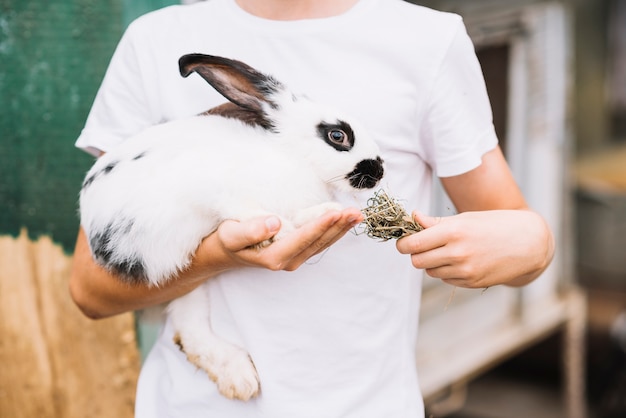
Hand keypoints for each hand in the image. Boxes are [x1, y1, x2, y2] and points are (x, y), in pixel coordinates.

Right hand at [203, 207, 363, 272]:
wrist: (224, 252)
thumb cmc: (227, 240)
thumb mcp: (231, 234)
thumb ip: (250, 230)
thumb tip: (274, 223)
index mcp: (274, 257)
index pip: (303, 239)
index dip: (321, 225)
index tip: (336, 212)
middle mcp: (288, 261)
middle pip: (319, 243)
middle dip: (338, 227)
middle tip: (356, 212)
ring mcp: (295, 257)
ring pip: (323, 243)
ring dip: (341, 229)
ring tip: (357, 215)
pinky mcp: (298, 250)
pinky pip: (320, 241)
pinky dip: (334, 230)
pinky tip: (345, 220)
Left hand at [395, 210, 553, 287]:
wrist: (528, 243)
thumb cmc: (495, 224)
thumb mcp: (465, 218)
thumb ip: (436, 223)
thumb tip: (413, 217)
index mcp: (453, 232)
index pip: (413, 243)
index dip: (403, 243)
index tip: (403, 241)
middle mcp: (457, 253)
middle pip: (417, 260)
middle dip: (415, 253)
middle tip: (422, 245)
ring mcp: (465, 271)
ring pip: (430, 271)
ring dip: (431, 262)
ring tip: (445, 250)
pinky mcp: (472, 282)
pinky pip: (446, 279)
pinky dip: (446, 270)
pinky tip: (460, 260)